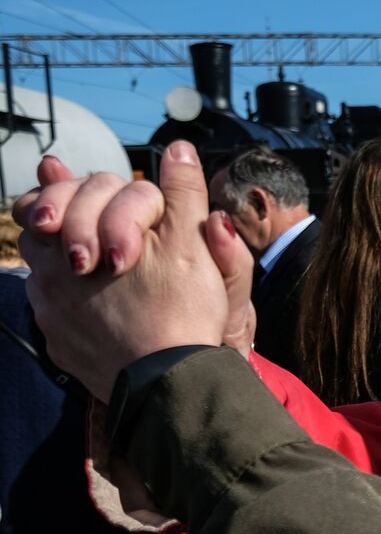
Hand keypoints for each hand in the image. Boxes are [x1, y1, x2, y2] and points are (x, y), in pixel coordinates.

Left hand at [17, 141, 231, 398]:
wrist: (172, 383)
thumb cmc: (181, 307)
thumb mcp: (188, 240)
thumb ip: (180, 192)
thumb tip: (177, 150)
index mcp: (69, 243)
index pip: (40, 203)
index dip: (58, 193)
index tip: (76, 193)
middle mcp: (46, 279)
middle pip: (38, 238)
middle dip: (63, 226)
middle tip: (94, 235)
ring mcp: (51, 317)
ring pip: (45, 277)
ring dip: (68, 268)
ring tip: (103, 270)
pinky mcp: (62, 348)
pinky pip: (59, 317)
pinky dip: (78, 307)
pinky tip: (109, 311)